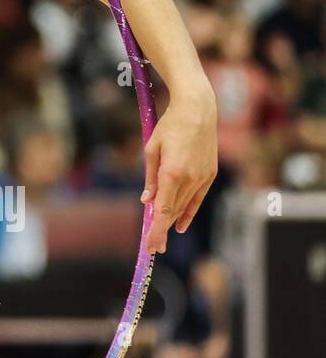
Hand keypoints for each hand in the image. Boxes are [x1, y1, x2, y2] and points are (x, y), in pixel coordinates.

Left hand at [141, 88, 218, 253]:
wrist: (197, 110)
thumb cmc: (169, 126)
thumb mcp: (151, 149)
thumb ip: (150, 178)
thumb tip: (147, 201)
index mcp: (172, 172)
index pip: (164, 209)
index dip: (157, 230)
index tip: (151, 246)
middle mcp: (190, 178)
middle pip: (174, 212)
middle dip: (162, 230)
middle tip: (153, 247)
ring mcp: (203, 177)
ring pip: (185, 206)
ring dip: (173, 221)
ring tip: (161, 236)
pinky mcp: (210, 174)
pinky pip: (197, 198)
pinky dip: (188, 211)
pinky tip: (180, 223)